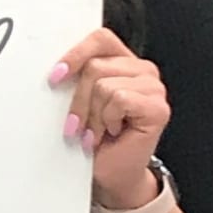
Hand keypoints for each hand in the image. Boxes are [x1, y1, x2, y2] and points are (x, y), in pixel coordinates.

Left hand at [51, 28, 169, 208]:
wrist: (109, 173)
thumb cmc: (91, 138)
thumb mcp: (77, 102)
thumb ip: (74, 78)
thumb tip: (54, 69)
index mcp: (122, 62)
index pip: (99, 38)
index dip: (75, 54)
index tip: (55, 77)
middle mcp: (142, 70)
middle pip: (95, 66)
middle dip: (78, 100)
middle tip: (77, 124)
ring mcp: (153, 88)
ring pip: (103, 85)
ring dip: (91, 115)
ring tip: (94, 131)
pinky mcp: (158, 107)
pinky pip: (119, 99)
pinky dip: (106, 120)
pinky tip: (111, 132)